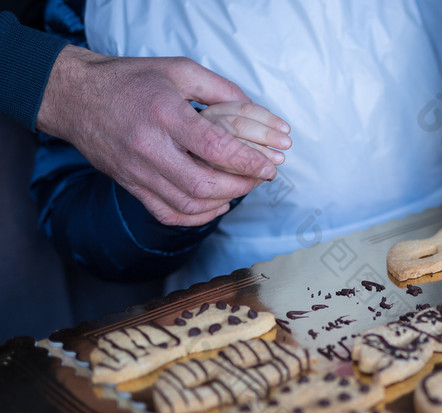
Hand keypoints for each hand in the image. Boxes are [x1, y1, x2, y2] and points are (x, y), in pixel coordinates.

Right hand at [36, 45, 291, 225]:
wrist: (75, 97)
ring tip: (241, 188)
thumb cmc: (130, 80)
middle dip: (241, 186)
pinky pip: (168, 214)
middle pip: (204, 184)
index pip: (214, 147)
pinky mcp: (131, 186)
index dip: (247, 161)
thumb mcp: (178, 70)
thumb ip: (220, 90)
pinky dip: (198, 217)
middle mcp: (149, 148)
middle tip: (259, 177)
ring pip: (188, 205)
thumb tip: (258, 112)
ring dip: (223, 202)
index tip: (270, 166)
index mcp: (164, 114)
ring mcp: (137, 172)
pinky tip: (216, 204)